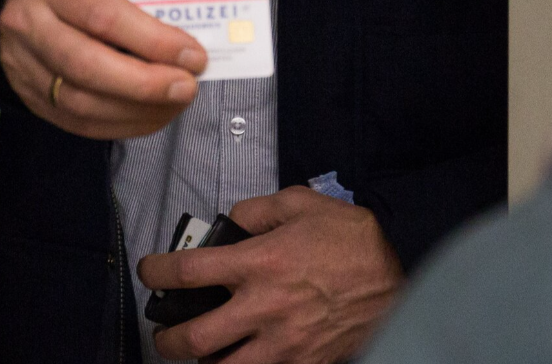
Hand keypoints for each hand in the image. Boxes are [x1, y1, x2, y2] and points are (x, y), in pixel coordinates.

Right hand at [0, 0, 207, 138]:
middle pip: (87, 65)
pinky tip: (152, 115)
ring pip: (80, 102)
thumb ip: (142, 2)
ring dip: (138, 110)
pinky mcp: (28, 96)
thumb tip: (182, 44)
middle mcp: (28, 24)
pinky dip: (122, 124)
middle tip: (187, 86)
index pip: (103, 16)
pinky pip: (77, 122)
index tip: (192, 55)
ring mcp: (22, 64)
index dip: (153, 41)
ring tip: (176, 102)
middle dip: (147, 84)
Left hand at [139, 187, 403, 363]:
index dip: (156, 271)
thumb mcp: (305, 203)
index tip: (150, 271)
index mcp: (258, 262)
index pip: (186, 271)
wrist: (401, 276)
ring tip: (198, 354)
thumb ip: (260, 209)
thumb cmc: (353, 239)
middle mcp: (262, 307)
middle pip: (191, 337)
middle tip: (163, 331)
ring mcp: (281, 343)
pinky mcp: (302, 363)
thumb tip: (232, 221)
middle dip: (165, 338)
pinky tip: (240, 360)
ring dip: (200, 363)